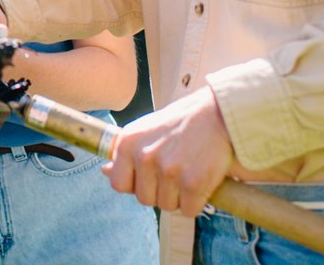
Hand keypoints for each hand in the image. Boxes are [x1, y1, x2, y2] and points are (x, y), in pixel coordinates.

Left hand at [102, 86, 236, 216]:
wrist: (218, 114)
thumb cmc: (181, 122)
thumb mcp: (146, 130)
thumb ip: (126, 152)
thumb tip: (105, 171)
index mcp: (127, 142)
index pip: (118, 184)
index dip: (136, 184)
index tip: (150, 176)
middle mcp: (144, 156)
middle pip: (144, 199)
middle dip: (160, 192)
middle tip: (176, 171)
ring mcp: (168, 170)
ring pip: (167, 206)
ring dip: (179, 197)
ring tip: (189, 171)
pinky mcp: (192, 182)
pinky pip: (188, 210)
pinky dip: (197, 202)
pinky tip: (201, 180)